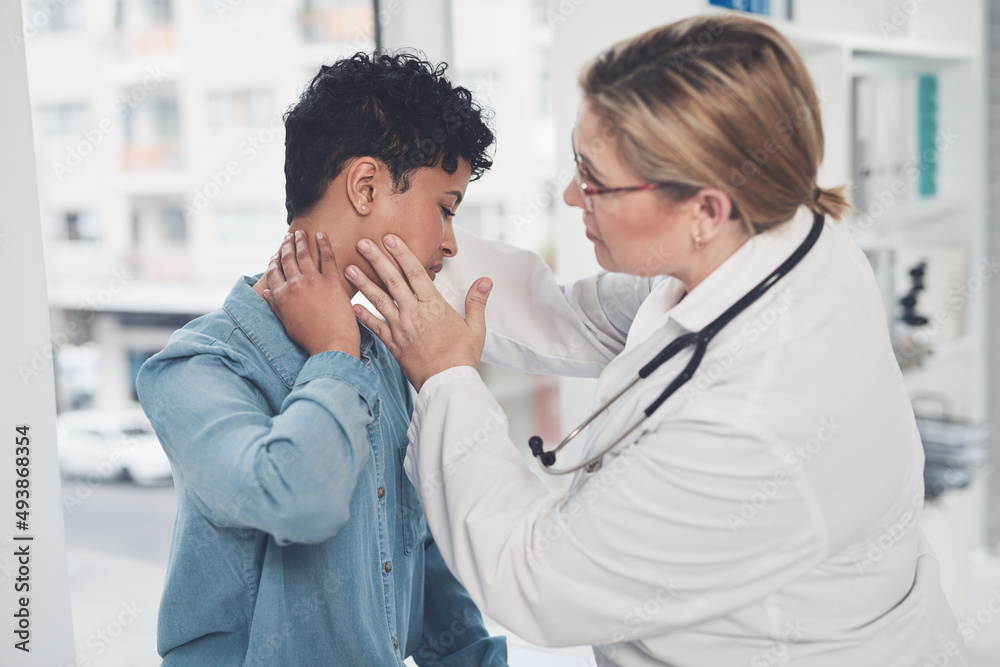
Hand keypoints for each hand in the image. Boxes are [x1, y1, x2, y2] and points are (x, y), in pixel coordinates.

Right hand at [263, 230, 360, 358]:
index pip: (273, 272)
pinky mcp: (331, 281)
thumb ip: (276, 305)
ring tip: (300, 234)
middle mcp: (294, 284)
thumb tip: (266, 293)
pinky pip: (327, 257)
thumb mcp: (287, 323)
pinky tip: (321, 235)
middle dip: (286, 246)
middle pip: (287, 259)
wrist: (332, 344)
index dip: (273, 261)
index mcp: (281, 295)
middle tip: (287, 237)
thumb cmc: (310, 338)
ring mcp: (312, 281)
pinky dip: (323, 244)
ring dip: (300, 241)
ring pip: (303, 254)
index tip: (275, 254)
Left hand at [346, 234, 491, 391]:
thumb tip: (486, 280)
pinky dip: (363, 316)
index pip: (415, 272)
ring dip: (363, 283)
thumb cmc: (462, 357)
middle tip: (363, 243)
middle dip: (377, 260)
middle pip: (393, 280)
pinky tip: (352, 306)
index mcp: (434, 305)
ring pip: (379, 300)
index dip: (402, 253)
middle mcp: (414, 312)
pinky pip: (375, 327)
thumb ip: (477, 301)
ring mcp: (401, 328)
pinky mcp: (393, 344)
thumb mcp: (475, 327)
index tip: (390, 238)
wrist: (447, 384)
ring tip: (348, 268)